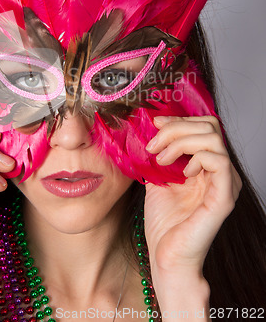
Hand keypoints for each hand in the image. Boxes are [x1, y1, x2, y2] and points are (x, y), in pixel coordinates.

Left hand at [144, 115, 241, 272]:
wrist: (166, 256)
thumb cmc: (164, 223)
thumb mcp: (158, 178)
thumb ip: (160, 155)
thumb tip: (150, 130)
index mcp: (207, 166)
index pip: (204, 126)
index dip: (179, 120)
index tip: (155, 124)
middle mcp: (221, 172)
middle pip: (209, 127)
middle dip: (176, 128)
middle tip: (153, 145)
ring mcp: (225, 184)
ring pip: (213, 139)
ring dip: (180, 141)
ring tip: (161, 158)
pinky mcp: (224, 198)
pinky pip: (219, 161)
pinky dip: (196, 157)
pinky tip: (181, 172)